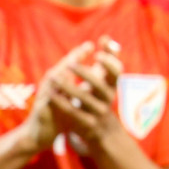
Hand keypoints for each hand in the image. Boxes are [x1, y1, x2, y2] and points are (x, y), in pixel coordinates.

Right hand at [19, 42, 95, 154]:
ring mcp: (44, 98)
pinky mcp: (41, 110)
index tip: (92, 43)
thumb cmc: (58, 117)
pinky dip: (59, 94)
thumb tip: (100, 78)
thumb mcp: (72, 101)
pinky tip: (66, 88)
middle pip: (61, 68)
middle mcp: (49, 87)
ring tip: (76, 61)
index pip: (68, 65)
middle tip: (87, 46)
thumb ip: (84, 89)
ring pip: (53, 80)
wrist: (38, 137)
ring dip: (65, 70)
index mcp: (57, 84)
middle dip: (74, 57)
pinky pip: (50, 100)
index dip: (79, 54)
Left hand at [47, 37, 125, 152]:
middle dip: (85, 74)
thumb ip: (106, 58)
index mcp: (114, 86)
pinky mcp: (87, 123)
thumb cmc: (101, 97)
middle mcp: (108, 99)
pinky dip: (62, 103)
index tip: (97, 54)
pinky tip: (51, 94)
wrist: (102, 131)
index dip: (109, 62)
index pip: (116, 72)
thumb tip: (105, 37)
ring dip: (69, 87)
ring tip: (55, 77)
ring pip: (84, 99)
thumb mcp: (105, 80)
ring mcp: (98, 112)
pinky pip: (73, 112)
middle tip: (71, 63)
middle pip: (99, 85)